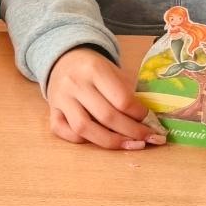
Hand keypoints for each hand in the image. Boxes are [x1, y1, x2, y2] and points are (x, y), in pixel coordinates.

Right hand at [46, 47, 164, 149]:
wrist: (65, 60)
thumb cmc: (95, 69)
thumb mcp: (114, 72)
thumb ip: (129, 93)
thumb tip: (150, 122)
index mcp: (94, 69)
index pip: (122, 99)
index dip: (141, 115)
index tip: (153, 122)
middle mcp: (74, 83)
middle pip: (106, 116)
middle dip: (133, 132)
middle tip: (150, 139)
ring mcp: (60, 99)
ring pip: (83, 128)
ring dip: (111, 142)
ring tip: (131, 145)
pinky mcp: (52, 112)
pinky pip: (65, 132)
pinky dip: (83, 141)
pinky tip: (100, 140)